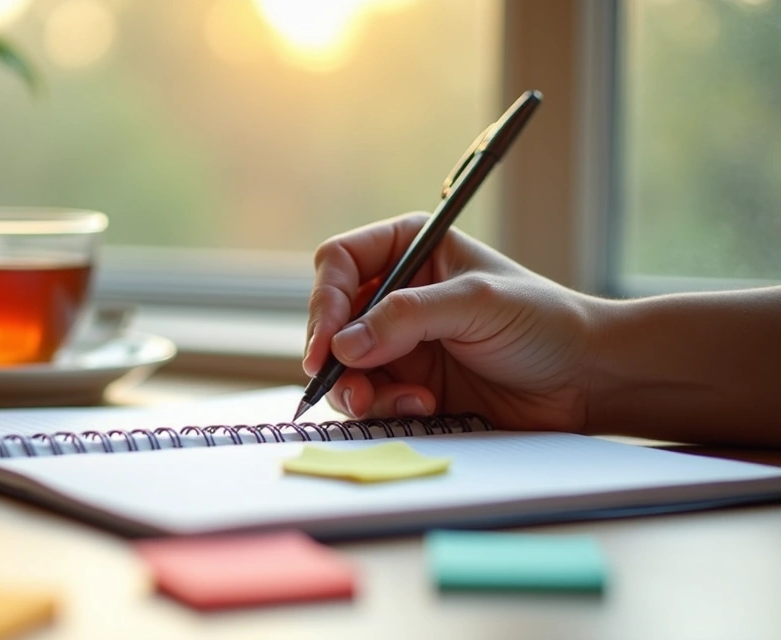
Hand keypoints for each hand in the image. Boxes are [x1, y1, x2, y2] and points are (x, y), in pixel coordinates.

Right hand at [303, 213, 598, 431]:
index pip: (339, 262)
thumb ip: (406, 318)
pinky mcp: (409, 383)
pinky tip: (423, 407)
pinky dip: (385, 407)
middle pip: (331, 318)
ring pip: (342, 365)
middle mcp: (397, 292)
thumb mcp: (476, 304)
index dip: (326, 301)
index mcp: (410, 249)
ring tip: (391, 402)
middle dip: (333, 354)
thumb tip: (344, 345)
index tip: (327, 345)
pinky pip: (370, 397)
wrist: (585, 379)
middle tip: (345, 384)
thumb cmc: (543, 323)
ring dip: (357, 388)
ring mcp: (399, 341)